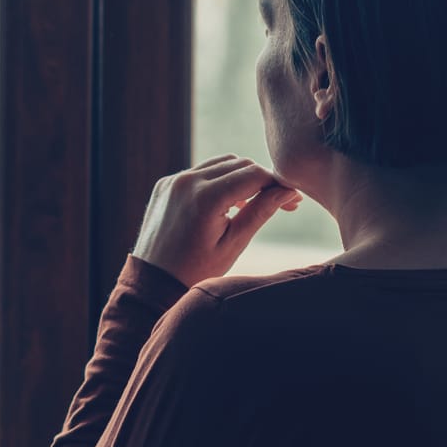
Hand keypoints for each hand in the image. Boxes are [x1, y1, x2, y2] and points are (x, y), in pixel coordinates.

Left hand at [131, 154, 302, 286]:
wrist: (152, 283)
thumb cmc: (195, 271)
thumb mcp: (233, 244)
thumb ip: (260, 212)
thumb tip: (288, 192)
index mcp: (206, 197)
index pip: (254, 175)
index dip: (278, 184)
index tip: (294, 199)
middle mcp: (186, 181)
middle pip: (239, 164)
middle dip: (262, 179)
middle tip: (280, 202)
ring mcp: (173, 180)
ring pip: (220, 164)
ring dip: (241, 177)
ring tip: (254, 203)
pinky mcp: (165, 185)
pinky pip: (200, 172)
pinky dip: (218, 181)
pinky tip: (228, 203)